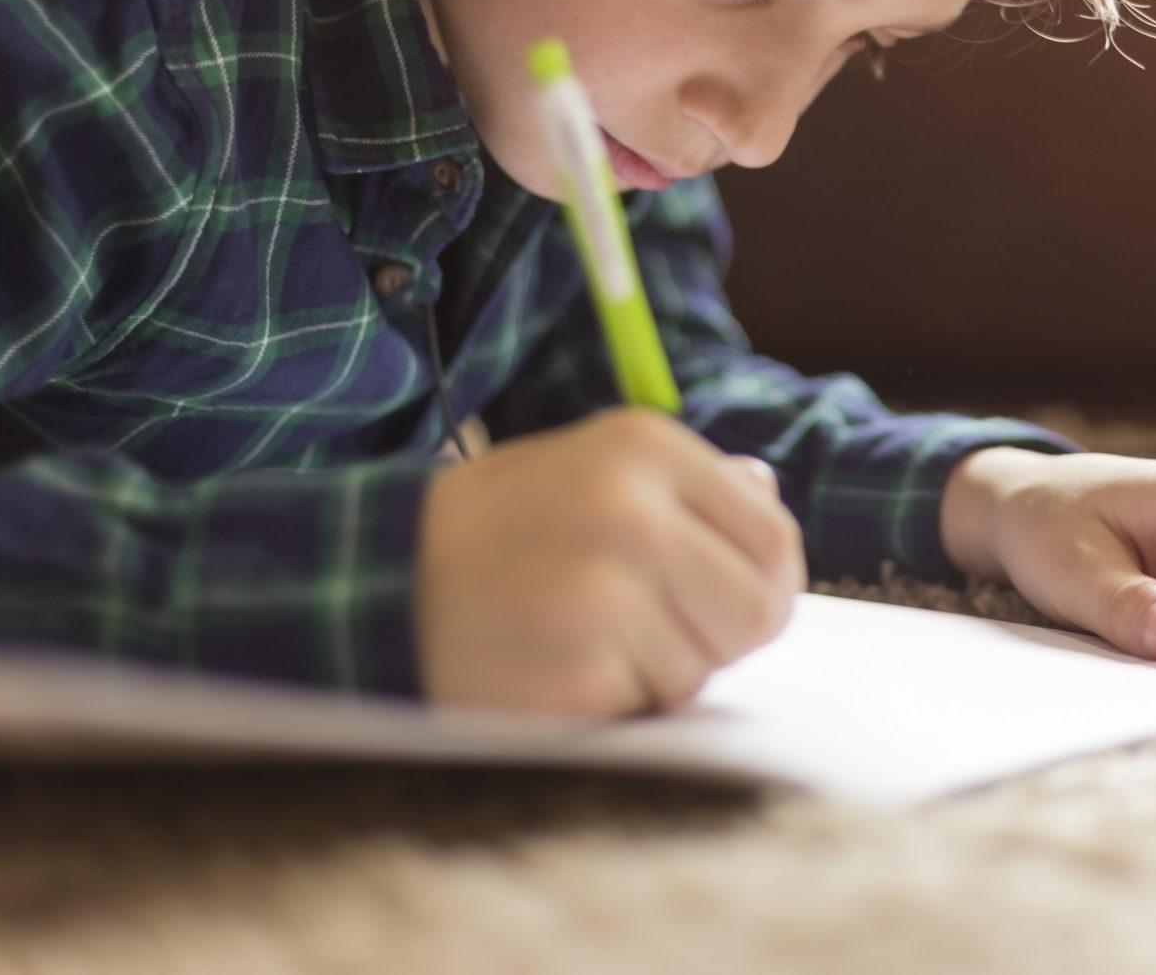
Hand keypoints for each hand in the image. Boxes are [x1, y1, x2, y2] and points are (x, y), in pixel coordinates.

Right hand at [415, 408, 804, 715]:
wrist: (380, 583)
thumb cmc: (498, 528)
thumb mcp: (591, 469)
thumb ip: (686, 486)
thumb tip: (765, 493)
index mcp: (646, 447)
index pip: (775, 539)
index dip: (762, 585)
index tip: (724, 599)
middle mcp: (631, 512)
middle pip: (757, 612)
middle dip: (720, 637)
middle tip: (655, 630)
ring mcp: (602, 595)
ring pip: (701, 670)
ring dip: (656, 673)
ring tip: (583, 636)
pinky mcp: (572, 671)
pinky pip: (642, 709)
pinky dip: (610, 704)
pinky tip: (556, 666)